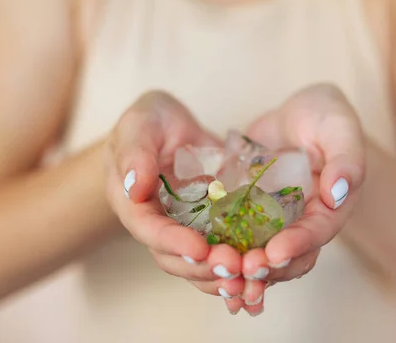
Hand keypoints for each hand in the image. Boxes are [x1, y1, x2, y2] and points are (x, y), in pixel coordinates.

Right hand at [105, 91, 244, 300]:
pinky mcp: (210, 225)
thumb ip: (134, 152)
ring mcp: (184, 228)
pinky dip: (239, 264)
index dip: (172, 242)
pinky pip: (221, 250)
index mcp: (133, 203)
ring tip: (251, 275)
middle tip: (234, 266)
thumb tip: (134, 187)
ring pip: (198, 264)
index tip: (199, 249)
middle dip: (203, 266)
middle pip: (173, 258)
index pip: (148, 229)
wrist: (170, 126)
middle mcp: (157, 223)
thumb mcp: (139, 125)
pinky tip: (261, 269)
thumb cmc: (149, 121)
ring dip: (222, 274)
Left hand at [225, 84, 365, 314]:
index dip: (298, 245)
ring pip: (262, 253)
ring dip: (244, 266)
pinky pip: (237, 236)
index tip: (275, 253)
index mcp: (332, 206)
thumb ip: (346, 158)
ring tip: (222, 269)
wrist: (294, 114)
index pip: (318, 232)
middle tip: (244, 269)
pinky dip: (224, 249)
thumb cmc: (323, 115)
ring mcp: (275, 220)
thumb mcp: (339, 127)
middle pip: (290, 254)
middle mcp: (304, 220)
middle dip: (268, 265)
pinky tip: (203, 257)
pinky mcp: (249, 213)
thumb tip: (338, 194)